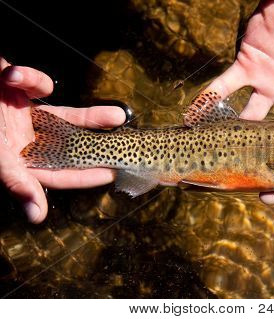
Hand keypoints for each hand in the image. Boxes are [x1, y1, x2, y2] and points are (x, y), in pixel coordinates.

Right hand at [0, 57, 124, 222]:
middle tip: (125, 147)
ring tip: (119, 116)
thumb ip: (16, 181)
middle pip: (69, 147)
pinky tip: (15, 77)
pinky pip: (38, 85)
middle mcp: (22, 138)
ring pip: (66, 118)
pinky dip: (32, 79)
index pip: (58, 173)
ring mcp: (22, 114)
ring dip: (91, 117)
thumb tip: (37, 217)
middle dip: (96, 146)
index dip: (85, 176)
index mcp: (17, 158)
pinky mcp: (19, 87)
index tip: (113, 174)